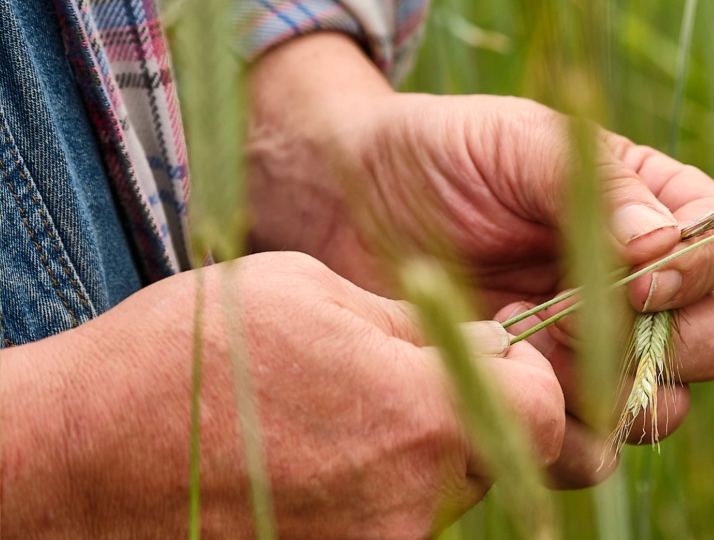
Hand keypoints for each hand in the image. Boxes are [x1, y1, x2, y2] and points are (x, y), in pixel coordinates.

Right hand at [0, 252, 563, 537]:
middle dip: (471, 414)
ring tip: (335, 421)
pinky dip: (371, 493)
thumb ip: (418, 323)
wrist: (73, 457)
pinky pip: (392, 524)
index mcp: (419, 412)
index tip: (493, 355)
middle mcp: (412, 498)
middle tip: (400, 381)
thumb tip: (485, 338)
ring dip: (416, 455)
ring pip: (443, 493)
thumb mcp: (310, 292)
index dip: (526, 378)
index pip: (544, 409)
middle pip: (497, 455)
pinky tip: (311, 464)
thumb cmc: (187, 355)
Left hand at [246, 34, 713, 486]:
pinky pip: (590, 454)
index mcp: (653, 210)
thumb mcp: (519, 141)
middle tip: (579, 318)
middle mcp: (641, 289)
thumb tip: (664, 244)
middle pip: (713, 340)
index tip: (645, 272)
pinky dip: (556, 433)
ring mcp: (596, 354)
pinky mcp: (544, 405)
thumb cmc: (440, 153)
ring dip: (608, 391)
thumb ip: (598, 186)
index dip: (701, 269)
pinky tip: (495, 372)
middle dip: (664, 342)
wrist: (342, 203)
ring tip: (525, 340)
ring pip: (662, 409)